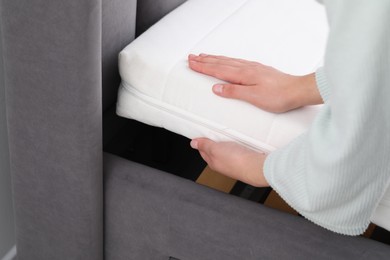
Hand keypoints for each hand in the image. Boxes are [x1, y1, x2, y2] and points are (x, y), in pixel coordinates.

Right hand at [188, 54, 322, 112]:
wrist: (298, 90)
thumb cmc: (279, 96)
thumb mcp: (254, 97)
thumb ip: (234, 92)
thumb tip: (216, 88)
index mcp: (243, 75)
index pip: (218, 70)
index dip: (203, 67)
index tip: (191, 64)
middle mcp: (247, 68)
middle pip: (221, 62)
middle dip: (205, 60)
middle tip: (192, 58)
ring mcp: (253, 68)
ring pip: (228, 61)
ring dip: (214, 59)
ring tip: (204, 56)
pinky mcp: (258, 70)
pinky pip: (237, 62)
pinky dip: (227, 60)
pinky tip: (227, 61)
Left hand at [191, 138, 268, 186]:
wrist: (256, 167)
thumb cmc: (236, 161)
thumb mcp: (215, 150)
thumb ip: (204, 146)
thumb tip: (193, 144)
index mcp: (213, 162)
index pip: (204, 151)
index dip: (203, 141)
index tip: (203, 132)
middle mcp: (224, 164)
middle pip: (216, 150)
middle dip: (216, 140)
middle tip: (217, 130)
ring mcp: (235, 162)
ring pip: (228, 150)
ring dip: (228, 142)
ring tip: (230, 134)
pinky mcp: (246, 159)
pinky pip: (239, 150)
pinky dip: (238, 144)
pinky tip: (241, 140)